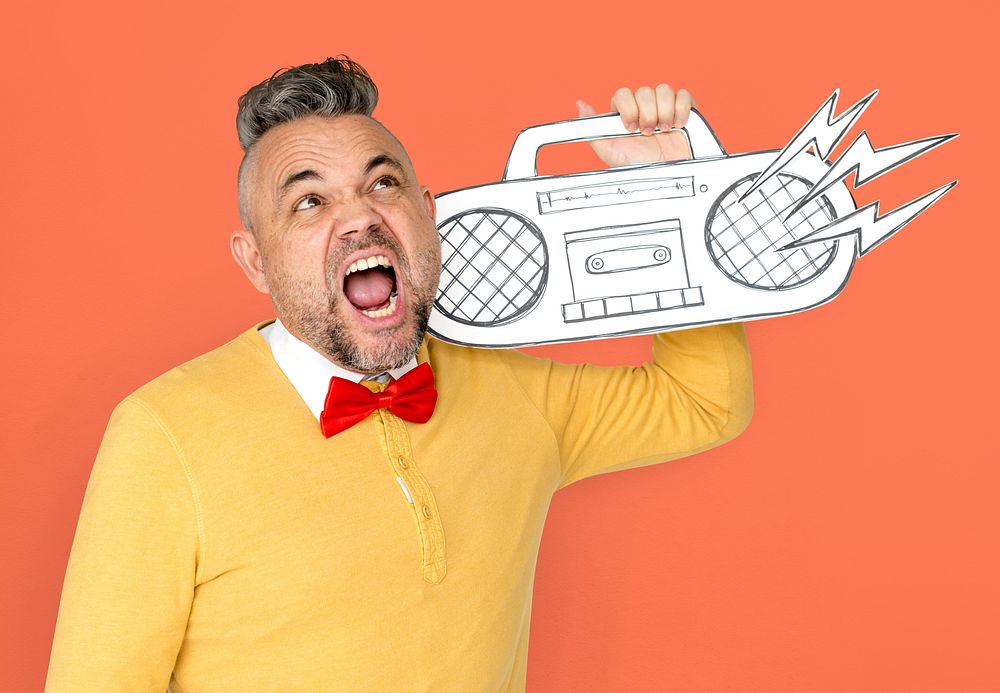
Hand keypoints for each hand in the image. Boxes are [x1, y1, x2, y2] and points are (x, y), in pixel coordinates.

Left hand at [577, 84, 694, 167]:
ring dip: (663, 112)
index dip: (628, 108)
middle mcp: (644, 108)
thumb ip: (592, 130)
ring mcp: (665, 107)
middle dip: (646, 114)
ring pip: (663, 89)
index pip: (623, 94)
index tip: (630, 128)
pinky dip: (681, 109)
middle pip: (644, 91)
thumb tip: (580, 105)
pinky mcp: (685, 109)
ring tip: (664, 131)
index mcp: (626, 114)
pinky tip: (678, 124)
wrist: (666, 177)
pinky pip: (684, 95)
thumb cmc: (638, 166)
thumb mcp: (609, 152)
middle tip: (648, 134)